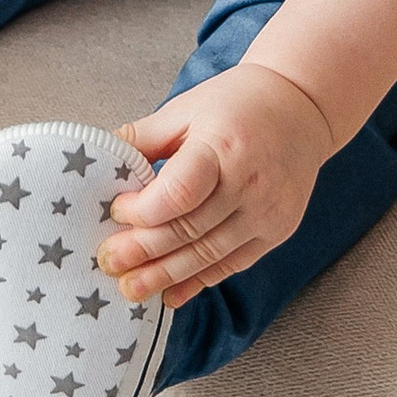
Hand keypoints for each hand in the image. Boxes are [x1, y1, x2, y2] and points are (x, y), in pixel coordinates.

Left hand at [97, 65, 335, 305]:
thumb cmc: (236, 103)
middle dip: (144, 251)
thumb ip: (141, 138)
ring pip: (209, 255)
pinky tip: (171, 294)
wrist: (302, 107)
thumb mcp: (185, 108)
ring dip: (166, 275)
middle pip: (189, 230)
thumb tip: (95, 161)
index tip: (116, 210)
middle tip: (108, 262)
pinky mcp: (278, 231)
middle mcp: (251, 184)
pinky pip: (233, 264)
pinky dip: (199, 281)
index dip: (142, 211)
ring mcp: (269, 213)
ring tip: (131, 288)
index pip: (179, 193)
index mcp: (224, 146)